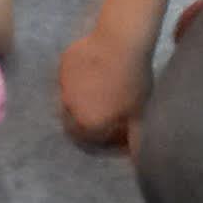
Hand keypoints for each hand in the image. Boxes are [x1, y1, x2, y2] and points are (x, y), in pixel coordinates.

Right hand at [53, 19, 150, 148]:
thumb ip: (134, 139)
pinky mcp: (63, 64)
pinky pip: (71, 77)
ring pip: (72, 98)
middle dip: (89, 119)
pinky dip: (81, 79)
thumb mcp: (139, 114)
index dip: (104, 137)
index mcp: (87, 123)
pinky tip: (98, 69)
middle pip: (75, 120)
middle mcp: (69, 107)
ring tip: (104, 87)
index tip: (118, 129)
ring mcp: (63, 84)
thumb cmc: (132, 82)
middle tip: (109, 109)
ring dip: (84, 98)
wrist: (119, 43)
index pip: (89, 139)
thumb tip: (136, 159)